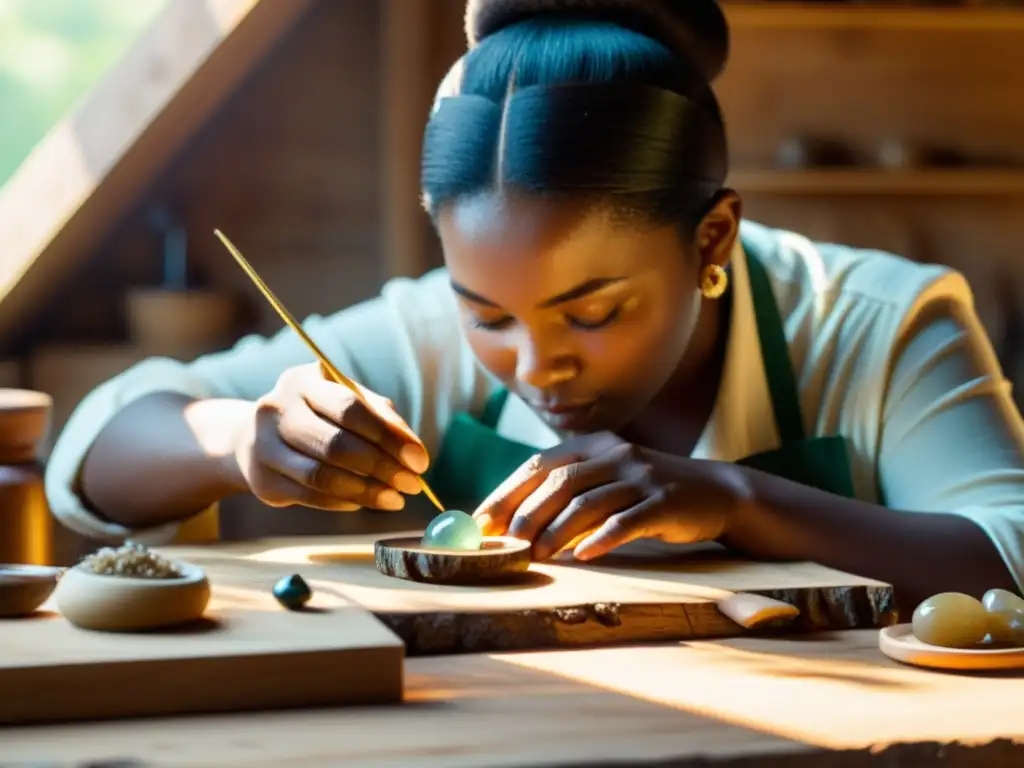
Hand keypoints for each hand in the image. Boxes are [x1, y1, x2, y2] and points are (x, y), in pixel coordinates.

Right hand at [234, 362, 428, 510]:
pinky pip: (310, 496)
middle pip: (336, 445)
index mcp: (303, 381)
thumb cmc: (318, 416)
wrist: (255, 437)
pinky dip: (342, 502)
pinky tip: (363, 502)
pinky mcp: (262, 481)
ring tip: (394, 499)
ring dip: (365, 492)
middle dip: (382, 468)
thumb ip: (383, 419)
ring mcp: (263, 446)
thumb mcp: (348, 402)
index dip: (388, 437)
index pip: (350, 409)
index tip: (420, 461)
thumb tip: (415, 453)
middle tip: (412, 485)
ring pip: (321, 476)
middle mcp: (277, 409)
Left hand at [472, 432, 744, 560]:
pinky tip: (584, 555)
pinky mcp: (664, 502)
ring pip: (588, 502)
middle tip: (505, 545)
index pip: (539, 465)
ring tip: (537, 556)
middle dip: (527, 514)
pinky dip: (603, 538)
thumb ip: (570, 492)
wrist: (716, 492)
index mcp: (594, 445)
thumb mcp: (609, 479)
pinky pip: (628, 521)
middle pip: (560, 482)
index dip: (507, 493)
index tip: (482, 523)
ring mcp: (641, 476)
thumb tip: (515, 524)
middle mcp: (615, 454)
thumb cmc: (649, 493)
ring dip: (557, 531)